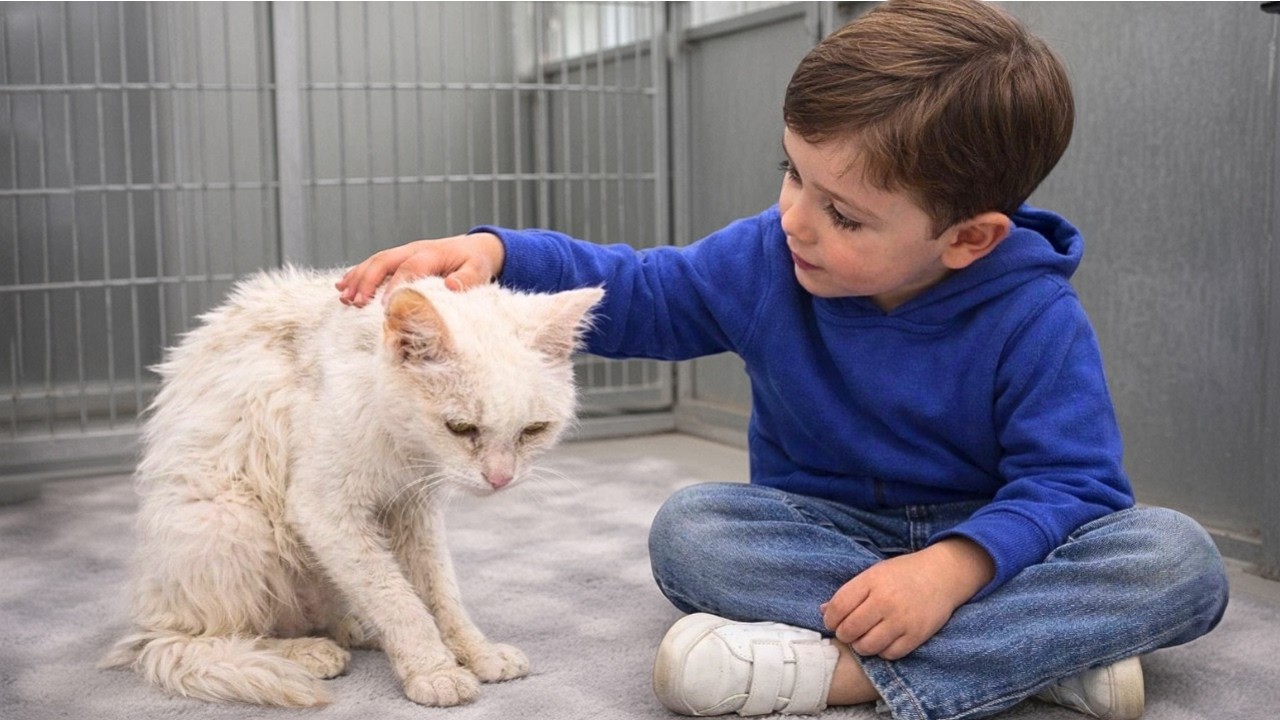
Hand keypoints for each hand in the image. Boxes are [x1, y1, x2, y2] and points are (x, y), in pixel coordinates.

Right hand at [336, 232, 505, 306]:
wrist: (476, 247)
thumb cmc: (476, 262)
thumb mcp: (478, 270)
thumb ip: (466, 278)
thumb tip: (451, 286)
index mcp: (431, 253)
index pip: (408, 268)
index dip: (395, 286)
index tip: (383, 306)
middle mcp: (413, 250)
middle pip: (384, 261)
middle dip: (367, 281)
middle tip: (355, 303)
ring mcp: (404, 253)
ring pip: (375, 262)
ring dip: (357, 279)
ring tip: (344, 298)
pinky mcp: (399, 258)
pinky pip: (374, 265)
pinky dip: (357, 275)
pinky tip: (343, 287)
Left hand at [820, 538, 993, 659]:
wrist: (942, 575)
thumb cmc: (903, 574)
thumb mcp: (874, 574)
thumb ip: (850, 592)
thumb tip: (823, 611)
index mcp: (871, 582)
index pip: (838, 607)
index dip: (830, 619)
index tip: (832, 621)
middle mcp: (885, 601)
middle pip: (850, 629)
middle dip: (843, 634)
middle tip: (848, 632)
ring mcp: (902, 619)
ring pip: (867, 646)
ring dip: (860, 646)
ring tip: (864, 638)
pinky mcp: (917, 635)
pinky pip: (889, 654)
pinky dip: (882, 651)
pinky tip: (882, 641)